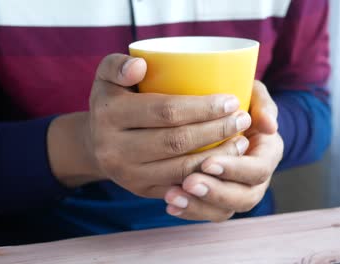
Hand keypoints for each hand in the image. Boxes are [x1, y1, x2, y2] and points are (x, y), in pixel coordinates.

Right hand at [48, 54, 251, 197]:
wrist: (97, 143)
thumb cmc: (114, 101)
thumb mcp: (107, 76)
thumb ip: (119, 65)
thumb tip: (141, 65)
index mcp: (109, 114)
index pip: (166, 111)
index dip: (203, 107)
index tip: (231, 100)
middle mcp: (114, 149)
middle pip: (177, 141)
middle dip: (216, 130)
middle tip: (242, 119)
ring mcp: (128, 174)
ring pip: (182, 168)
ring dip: (218, 156)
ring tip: (242, 141)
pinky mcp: (142, 190)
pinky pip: (180, 187)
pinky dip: (206, 176)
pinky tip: (225, 162)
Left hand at [163, 81, 283, 221]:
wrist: (227, 117)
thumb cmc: (241, 102)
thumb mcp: (254, 95)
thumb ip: (264, 104)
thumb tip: (269, 127)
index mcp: (269, 153)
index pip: (257, 170)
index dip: (235, 169)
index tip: (207, 162)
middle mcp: (257, 178)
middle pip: (244, 198)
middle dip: (215, 193)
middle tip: (188, 183)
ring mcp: (239, 191)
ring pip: (225, 211)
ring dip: (198, 206)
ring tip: (172, 196)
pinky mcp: (219, 199)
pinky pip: (208, 213)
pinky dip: (189, 211)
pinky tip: (170, 205)